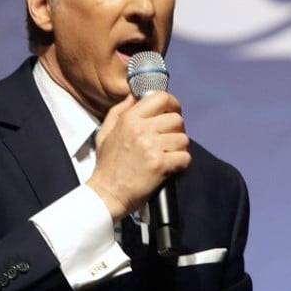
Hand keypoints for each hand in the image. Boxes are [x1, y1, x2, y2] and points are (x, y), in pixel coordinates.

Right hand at [87, 92, 190, 220]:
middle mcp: (141, 130)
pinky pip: (185, 157)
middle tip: (169, 141)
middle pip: (177, 119)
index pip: (161, 98)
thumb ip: (119, 111)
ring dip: (179, 148)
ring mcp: (152, 147)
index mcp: (129, 119)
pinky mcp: (161, 165)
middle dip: (176, 130)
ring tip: (168, 156)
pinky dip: (181, 164)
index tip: (172, 113)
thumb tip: (134, 96)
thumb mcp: (105, 132)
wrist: (106, 194)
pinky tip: (171, 167)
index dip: (172, 104)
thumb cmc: (107, 165)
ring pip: (183, 139)